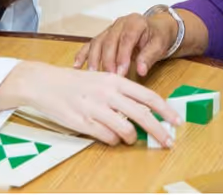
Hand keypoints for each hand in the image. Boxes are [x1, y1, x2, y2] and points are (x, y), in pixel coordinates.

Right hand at [7, 62, 181, 146]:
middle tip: (167, 141)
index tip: (176, 121)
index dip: (165, 110)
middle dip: (158, 131)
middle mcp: (108, 93)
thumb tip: (145, 109)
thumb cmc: (76, 82)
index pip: (148, 96)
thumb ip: (122, 92)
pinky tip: (109, 136)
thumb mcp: (102, 80)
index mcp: (115, 80)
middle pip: (142, 116)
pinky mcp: (83, 123)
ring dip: (131, 138)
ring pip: (125, 130)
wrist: (45, 83)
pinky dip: (112, 141)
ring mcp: (96, 109)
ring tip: (129, 139)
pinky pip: (107, 138)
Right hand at [74, 13, 175, 76]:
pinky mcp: (103, 36)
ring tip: (92, 75)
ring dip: (93, 59)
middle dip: (107, 61)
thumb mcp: (159, 45)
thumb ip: (149, 56)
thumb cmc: (158, 37)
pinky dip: (83, 54)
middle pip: (109, 41)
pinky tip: (76, 66)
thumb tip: (141, 70)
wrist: (156, 28)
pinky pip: (91, 44)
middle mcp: (120, 23)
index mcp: (135, 22)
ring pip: (98, 42)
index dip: (122, 56)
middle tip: (108, 78)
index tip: (120, 73)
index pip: (126, 39)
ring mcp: (110, 29)